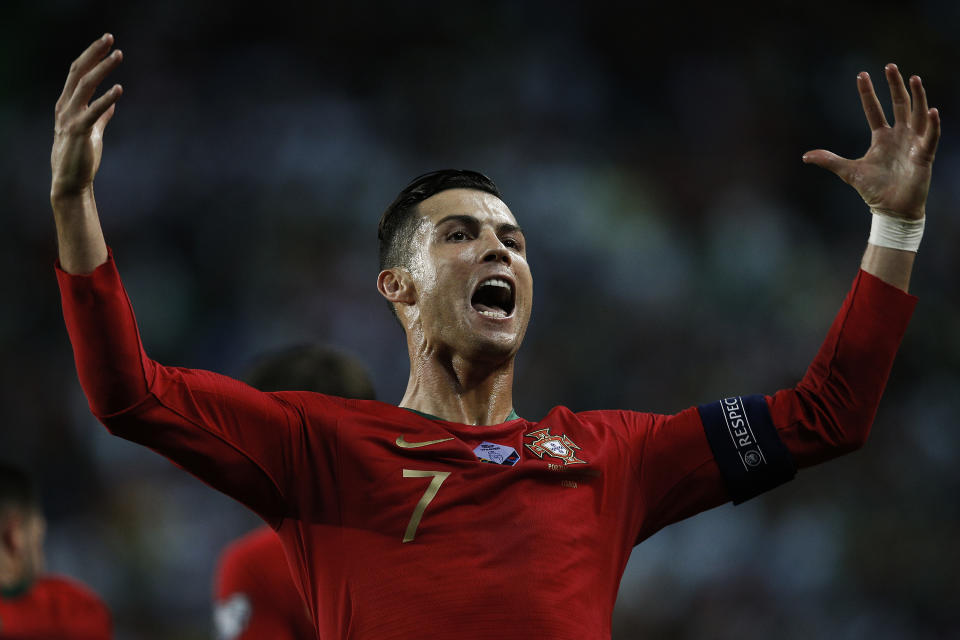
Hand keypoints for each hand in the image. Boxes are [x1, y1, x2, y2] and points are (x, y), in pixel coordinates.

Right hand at [51, 34, 123, 202]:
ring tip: (118, 55)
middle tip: (110, 37)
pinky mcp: (78, 132)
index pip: (77, 73)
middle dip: (94, 53)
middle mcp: (65, 107)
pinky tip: (119, 89)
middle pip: (78, 72)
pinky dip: (106, 99)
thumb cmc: (81, 158)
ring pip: (84, 86)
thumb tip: (113, 105)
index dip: (91, 56)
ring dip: (102, 68)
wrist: (71, 182)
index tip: (107, 43)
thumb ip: (101, 117)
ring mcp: (69, 118)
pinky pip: (92, 112)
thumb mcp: (93, 132)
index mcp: (67, 105)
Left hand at [802, 64, 939, 220]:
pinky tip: (932, 111)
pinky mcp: (924, 155)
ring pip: (918, 113)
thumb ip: (830, 161)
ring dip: (917, 96)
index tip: (862, 75)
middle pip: (899, 104)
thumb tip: (805, 156)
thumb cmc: (874, 190)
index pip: (874, 110)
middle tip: (889, 66)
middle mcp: (900, 135)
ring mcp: (913, 143)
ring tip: (913, 78)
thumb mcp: (849, 172)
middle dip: (895, 85)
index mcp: (882, 137)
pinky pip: (930, 136)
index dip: (868, 93)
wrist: (891, 209)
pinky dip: (932, 124)